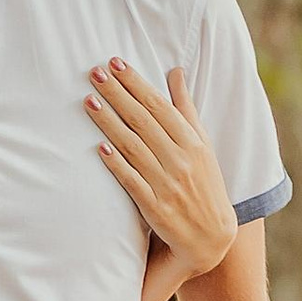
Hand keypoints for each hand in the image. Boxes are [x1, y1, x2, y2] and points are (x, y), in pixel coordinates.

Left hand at [90, 59, 235, 279]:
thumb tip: (175, 71)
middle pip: (143, 121)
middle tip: (94, 72)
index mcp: (193, 141)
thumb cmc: (204, 182)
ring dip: (110, 122)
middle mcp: (181, 160)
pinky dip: (118, 164)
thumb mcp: (201, 143)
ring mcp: (168, 184)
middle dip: (117, 94)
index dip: (136, 83)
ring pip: (134, 147)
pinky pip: (133, 181)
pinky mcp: (156, 207)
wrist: (212, 237)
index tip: (115, 63)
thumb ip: (184, 108)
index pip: (159, 106)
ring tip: (89, 100)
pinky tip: (100, 147)